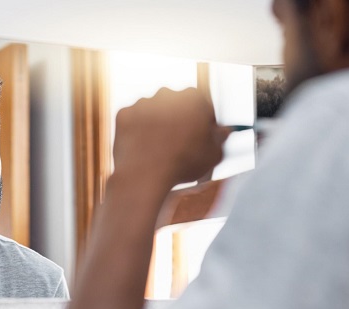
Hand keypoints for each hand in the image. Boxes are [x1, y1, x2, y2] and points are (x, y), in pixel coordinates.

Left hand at [113, 87, 228, 193]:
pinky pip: (133, 122)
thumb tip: (223, 132)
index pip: (201, 106)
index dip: (201, 124)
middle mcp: (167, 94)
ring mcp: (143, 102)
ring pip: (152, 112)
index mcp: (194, 97)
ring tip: (157, 150)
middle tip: (177, 145)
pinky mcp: (124, 113)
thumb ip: (220, 138)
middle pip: (175, 105)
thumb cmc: (182, 164)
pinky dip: (136, 133)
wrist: (145, 174)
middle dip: (177, 121)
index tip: (198, 139)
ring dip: (155, 125)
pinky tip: (142, 149)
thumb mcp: (213, 155)